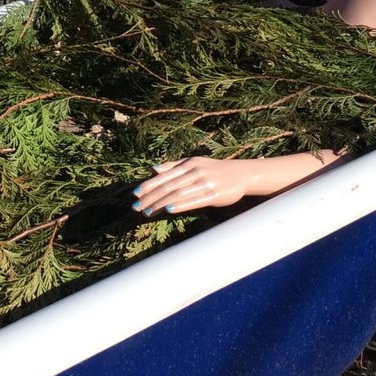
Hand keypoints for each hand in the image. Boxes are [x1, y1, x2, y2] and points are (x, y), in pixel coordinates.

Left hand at [132, 156, 254, 214]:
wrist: (240, 173)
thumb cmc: (212, 169)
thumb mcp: (193, 163)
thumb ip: (173, 166)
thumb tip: (153, 168)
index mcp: (187, 164)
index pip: (163, 176)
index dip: (148, 185)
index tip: (135, 194)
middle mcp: (194, 172)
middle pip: (168, 186)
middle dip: (150, 197)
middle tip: (137, 207)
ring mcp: (204, 183)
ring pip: (178, 194)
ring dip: (161, 203)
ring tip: (148, 212)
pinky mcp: (214, 195)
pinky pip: (195, 200)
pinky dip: (181, 205)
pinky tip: (169, 209)